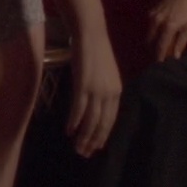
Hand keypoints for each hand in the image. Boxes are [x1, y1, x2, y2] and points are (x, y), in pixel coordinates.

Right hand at [64, 36, 121, 157]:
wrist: (90, 33)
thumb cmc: (95, 52)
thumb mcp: (104, 74)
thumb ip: (103, 90)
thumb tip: (96, 107)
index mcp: (116, 91)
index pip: (110, 120)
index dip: (102, 135)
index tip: (95, 147)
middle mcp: (109, 93)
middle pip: (102, 124)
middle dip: (92, 140)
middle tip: (84, 153)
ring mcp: (96, 89)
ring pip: (90, 120)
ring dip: (83, 136)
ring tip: (76, 147)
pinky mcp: (83, 85)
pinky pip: (79, 109)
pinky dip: (74, 122)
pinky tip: (69, 131)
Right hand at [145, 0, 186, 61]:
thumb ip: (181, 42)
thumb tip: (176, 56)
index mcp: (169, 26)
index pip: (161, 45)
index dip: (159, 56)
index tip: (159, 64)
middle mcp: (158, 21)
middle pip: (150, 41)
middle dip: (153, 50)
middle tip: (157, 56)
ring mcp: (153, 15)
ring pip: (148, 34)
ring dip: (151, 42)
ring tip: (156, 47)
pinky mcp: (151, 11)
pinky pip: (149, 26)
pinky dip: (151, 32)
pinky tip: (157, 35)